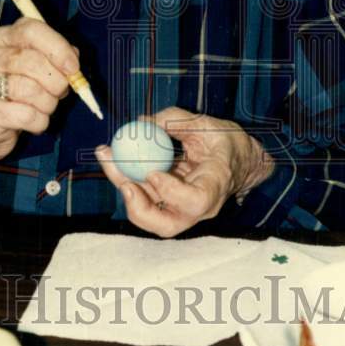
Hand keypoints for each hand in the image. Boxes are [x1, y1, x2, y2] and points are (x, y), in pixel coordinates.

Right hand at [0, 17, 78, 168]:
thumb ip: (55, 57)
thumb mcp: (35, 67)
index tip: (73, 67)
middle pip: (32, 61)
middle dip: (57, 81)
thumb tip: (73, 59)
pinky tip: (35, 121)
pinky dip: (40, 121)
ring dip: (48, 103)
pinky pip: (26, 115)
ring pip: (31, 90)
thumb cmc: (15, 91)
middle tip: (60, 92)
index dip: (58, 48)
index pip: (31, 30)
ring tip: (45, 107)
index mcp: (3, 37)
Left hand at [95, 106, 274, 237]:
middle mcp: (198, 207)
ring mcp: (182, 210)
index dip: (171, 192)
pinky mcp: (167, 204)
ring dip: (123, 186)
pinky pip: (144, 199)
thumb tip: (143, 121)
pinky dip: (126, 180)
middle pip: (166, 225)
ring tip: (107, 156)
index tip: (153, 173)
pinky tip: (112, 158)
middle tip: (122, 181)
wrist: (237, 162)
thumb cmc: (226, 143)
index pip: (196, 201)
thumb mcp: (208, 125)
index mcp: (215, 185)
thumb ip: (176, 120)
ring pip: (148, 213)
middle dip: (138, 207)